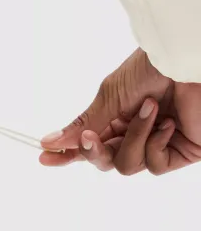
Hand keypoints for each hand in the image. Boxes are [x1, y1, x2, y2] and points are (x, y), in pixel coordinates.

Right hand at [40, 48, 200, 174]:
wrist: (189, 64)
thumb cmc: (151, 69)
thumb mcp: (110, 95)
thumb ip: (85, 123)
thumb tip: (51, 141)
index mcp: (114, 116)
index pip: (86, 141)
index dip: (65, 152)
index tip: (44, 156)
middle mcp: (132, 132)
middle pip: (103, 160)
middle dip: (94, 150)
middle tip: (89, 138)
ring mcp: (154, 144)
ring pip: (127, 165)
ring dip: (135, 137)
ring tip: (151, 109)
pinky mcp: (178, 153)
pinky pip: (155, 165)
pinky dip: (156, 143)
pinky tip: (168, 123)